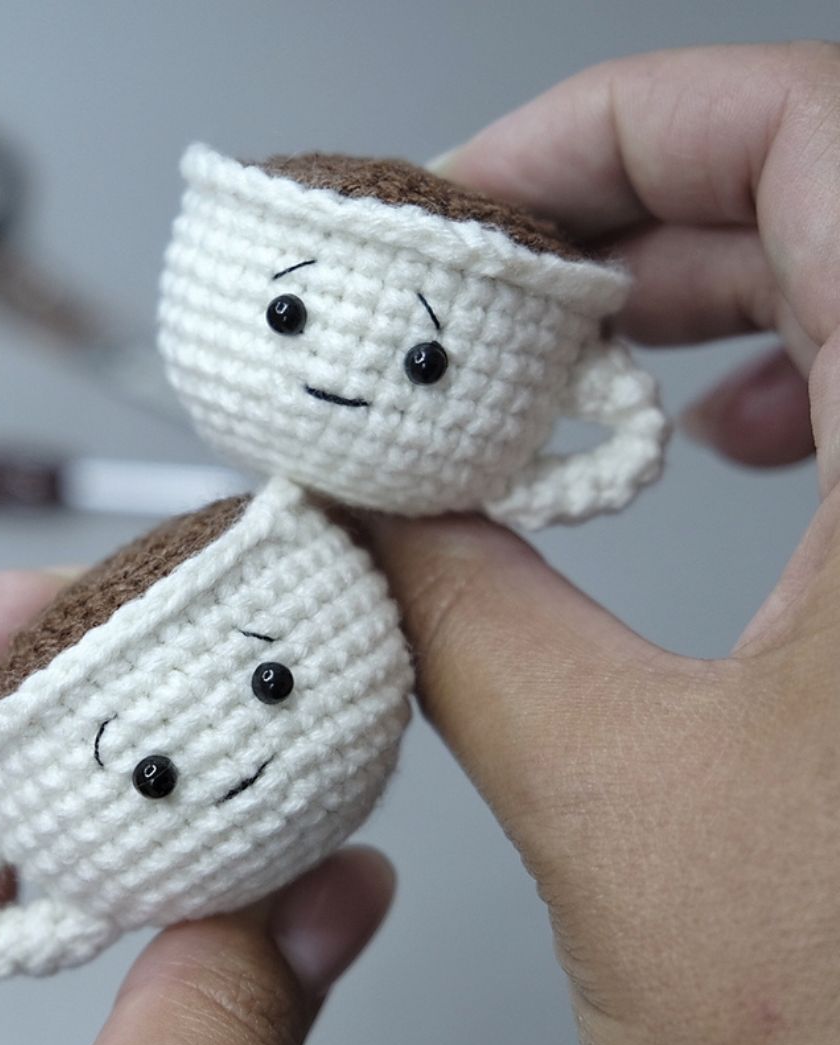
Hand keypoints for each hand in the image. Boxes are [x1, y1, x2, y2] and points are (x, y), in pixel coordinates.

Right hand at [371, 41, 839, 1044]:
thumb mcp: (614, 806)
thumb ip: (465, 610)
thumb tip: (363, 507)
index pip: (824, 133)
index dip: (623, 124)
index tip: (474, 202)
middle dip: (643, 217)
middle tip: (484, 285)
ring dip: (720, 303)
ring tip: (570, 359)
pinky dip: (794, 405)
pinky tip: (707, 457)